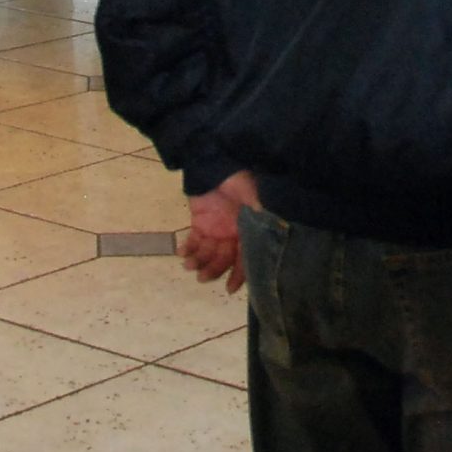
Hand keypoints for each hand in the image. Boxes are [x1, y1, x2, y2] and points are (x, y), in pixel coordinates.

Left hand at [181, 170, 262, 293]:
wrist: (216, 162)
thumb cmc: (240, 181)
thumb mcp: (256, 200)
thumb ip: (261, 220)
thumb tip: (269, 243)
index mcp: (250, 231)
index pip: (246, 258)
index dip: (240, 275)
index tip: (230, 289)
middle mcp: (234, 234)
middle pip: (224, 259)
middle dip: (213, 270)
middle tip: (202, 278)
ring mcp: (216, 229)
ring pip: (207, 253)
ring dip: (198, 262)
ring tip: (189, 265)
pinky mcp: (200, 222)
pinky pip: (194, 241)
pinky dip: (187, 249)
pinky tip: (181, 253)